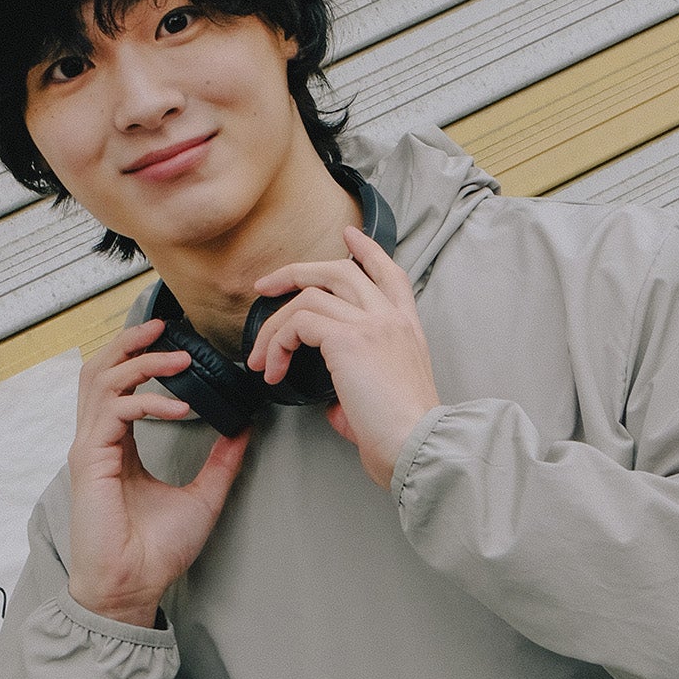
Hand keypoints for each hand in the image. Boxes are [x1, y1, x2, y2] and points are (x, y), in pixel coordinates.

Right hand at [66, 320, 248, 626]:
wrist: (132, 588)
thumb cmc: (155, 552)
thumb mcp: (203, 496)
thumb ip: (221, 460)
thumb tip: (245, 428)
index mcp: (117, 445)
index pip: (118, 383)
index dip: (141, 355)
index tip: (176, 341)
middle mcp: (98, 440)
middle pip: (99, 369)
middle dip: (130, 342)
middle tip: (166, 327)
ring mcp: (90, 449)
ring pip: (101, 380)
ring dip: (140, 363)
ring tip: (178, 361)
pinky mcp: (90, 461)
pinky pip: (114, 412)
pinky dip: (147, 402)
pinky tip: (180, 408)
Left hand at [247, 228, 440, 486]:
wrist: (418, 444)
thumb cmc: (404, 434)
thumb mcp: (385, 402)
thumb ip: (358, 392)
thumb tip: (335, 405)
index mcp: (407, 329)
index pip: (390, 273)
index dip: (367, 250)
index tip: (349, 235)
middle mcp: (390, 318)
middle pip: (339, 270)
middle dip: (296, 272)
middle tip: (266, 285)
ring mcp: (370, 323)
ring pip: (309, 295)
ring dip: (274, 325)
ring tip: (260, 357)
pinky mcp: (347, 338)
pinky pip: (298, 323)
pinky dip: (276, 343)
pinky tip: (273, 370)